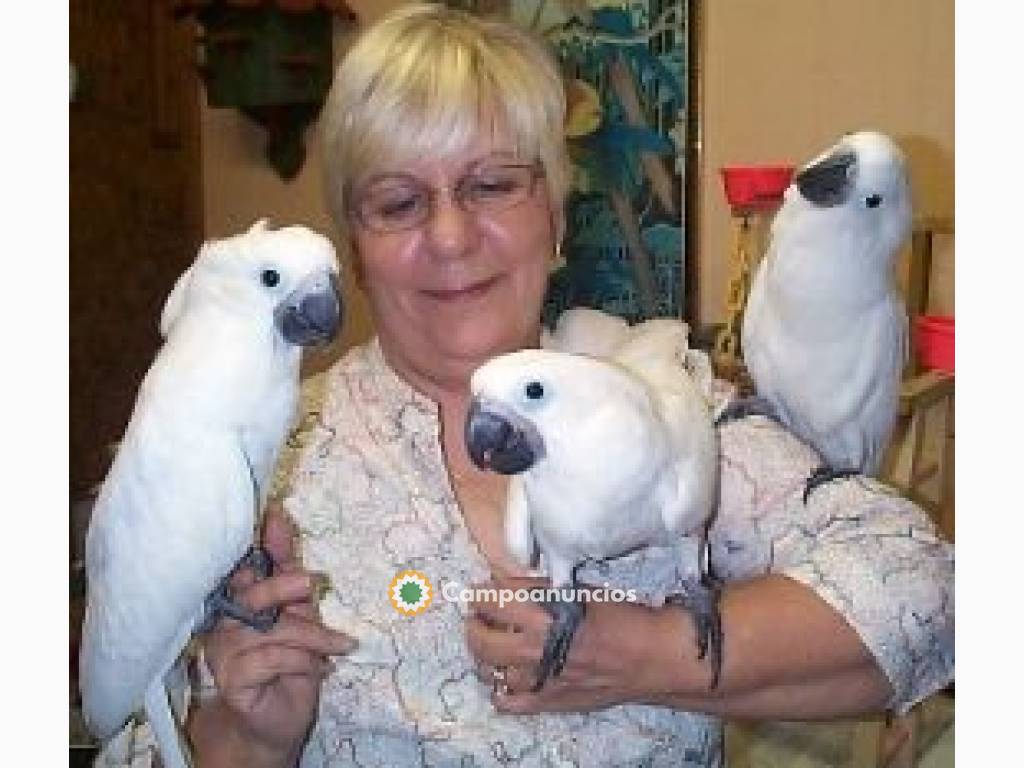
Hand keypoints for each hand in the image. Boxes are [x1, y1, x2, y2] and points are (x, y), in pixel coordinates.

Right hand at [192, 505, 357, 765]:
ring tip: (338, 646)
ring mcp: (223, 650)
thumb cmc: (290, 666)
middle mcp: (225, 621)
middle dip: (284, 586)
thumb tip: (279, 519)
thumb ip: (289, 571)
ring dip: (313, 637)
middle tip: (311, 583)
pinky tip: (319, 669)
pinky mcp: (230, 677)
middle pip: (252, 592)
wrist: (278, 722)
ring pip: (271, 628)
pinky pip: (271, 657)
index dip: (262, 543)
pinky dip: (302, 661)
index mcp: (241, 601)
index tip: (277, 514)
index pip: (246, 565)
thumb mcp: (300, 613)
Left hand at [464, 576, 697, 714]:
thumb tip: (507, 582)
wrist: (649, 655)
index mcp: (544, 614)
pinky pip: (509, 702)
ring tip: (489, 644)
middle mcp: (537, 647)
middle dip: (473, 624)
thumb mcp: (579, 589)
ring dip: (484, 655)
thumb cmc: (621, 616)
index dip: (481, 593)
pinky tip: (504, 678)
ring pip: (490, 672)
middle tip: (476, 617)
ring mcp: (541, 678)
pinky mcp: (550, 701)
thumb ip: (541, 588)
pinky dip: (500, 690)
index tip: (480, 591)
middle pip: (482, 639)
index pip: (493, 601)